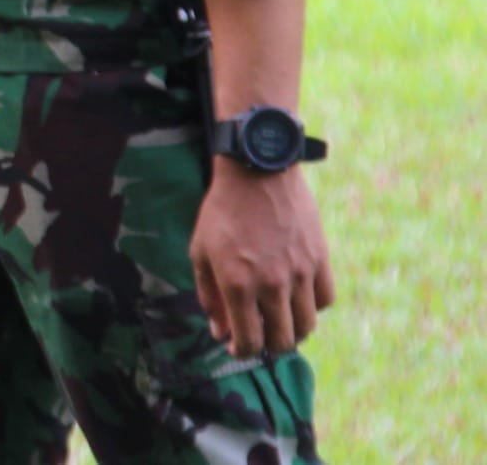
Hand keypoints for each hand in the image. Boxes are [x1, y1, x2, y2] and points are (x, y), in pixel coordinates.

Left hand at [190, 162, 334, 357]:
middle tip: (258, 335)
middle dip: (268, 345)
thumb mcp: (200, 251)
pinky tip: (297, 298)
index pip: (250, 341)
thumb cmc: (222, 211)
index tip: (237, 347)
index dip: (243, 352)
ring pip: (307, 326)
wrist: (257, 173)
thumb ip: (209, 296)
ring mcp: (301, 273)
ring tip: (278, 320)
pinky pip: (325, 300)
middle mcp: (272, 284)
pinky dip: (312, 307)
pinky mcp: (321, 259)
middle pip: (282, 340)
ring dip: (292, 330)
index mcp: (238, 284)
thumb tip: (220, 333)